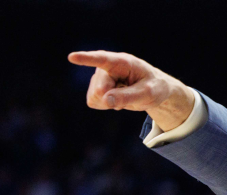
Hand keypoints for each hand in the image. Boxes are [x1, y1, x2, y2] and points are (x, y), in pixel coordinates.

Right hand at [67, 50, 196, 130]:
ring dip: (110, 102)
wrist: (154, 89)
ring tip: (125, 94)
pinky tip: (116, 98)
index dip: (86, 58)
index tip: (72, 57)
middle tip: (130, 94)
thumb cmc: (154, 87)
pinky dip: (106, 105)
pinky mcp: (96, 87)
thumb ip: (127, 97)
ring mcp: (99, 77)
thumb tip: (105, 100)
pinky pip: (93, 102)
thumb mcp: (148, 94)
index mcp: (122, 62)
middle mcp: (106, 67)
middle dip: (113, 97)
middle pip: (99, 89)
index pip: (102, 59)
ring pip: (94, 96)